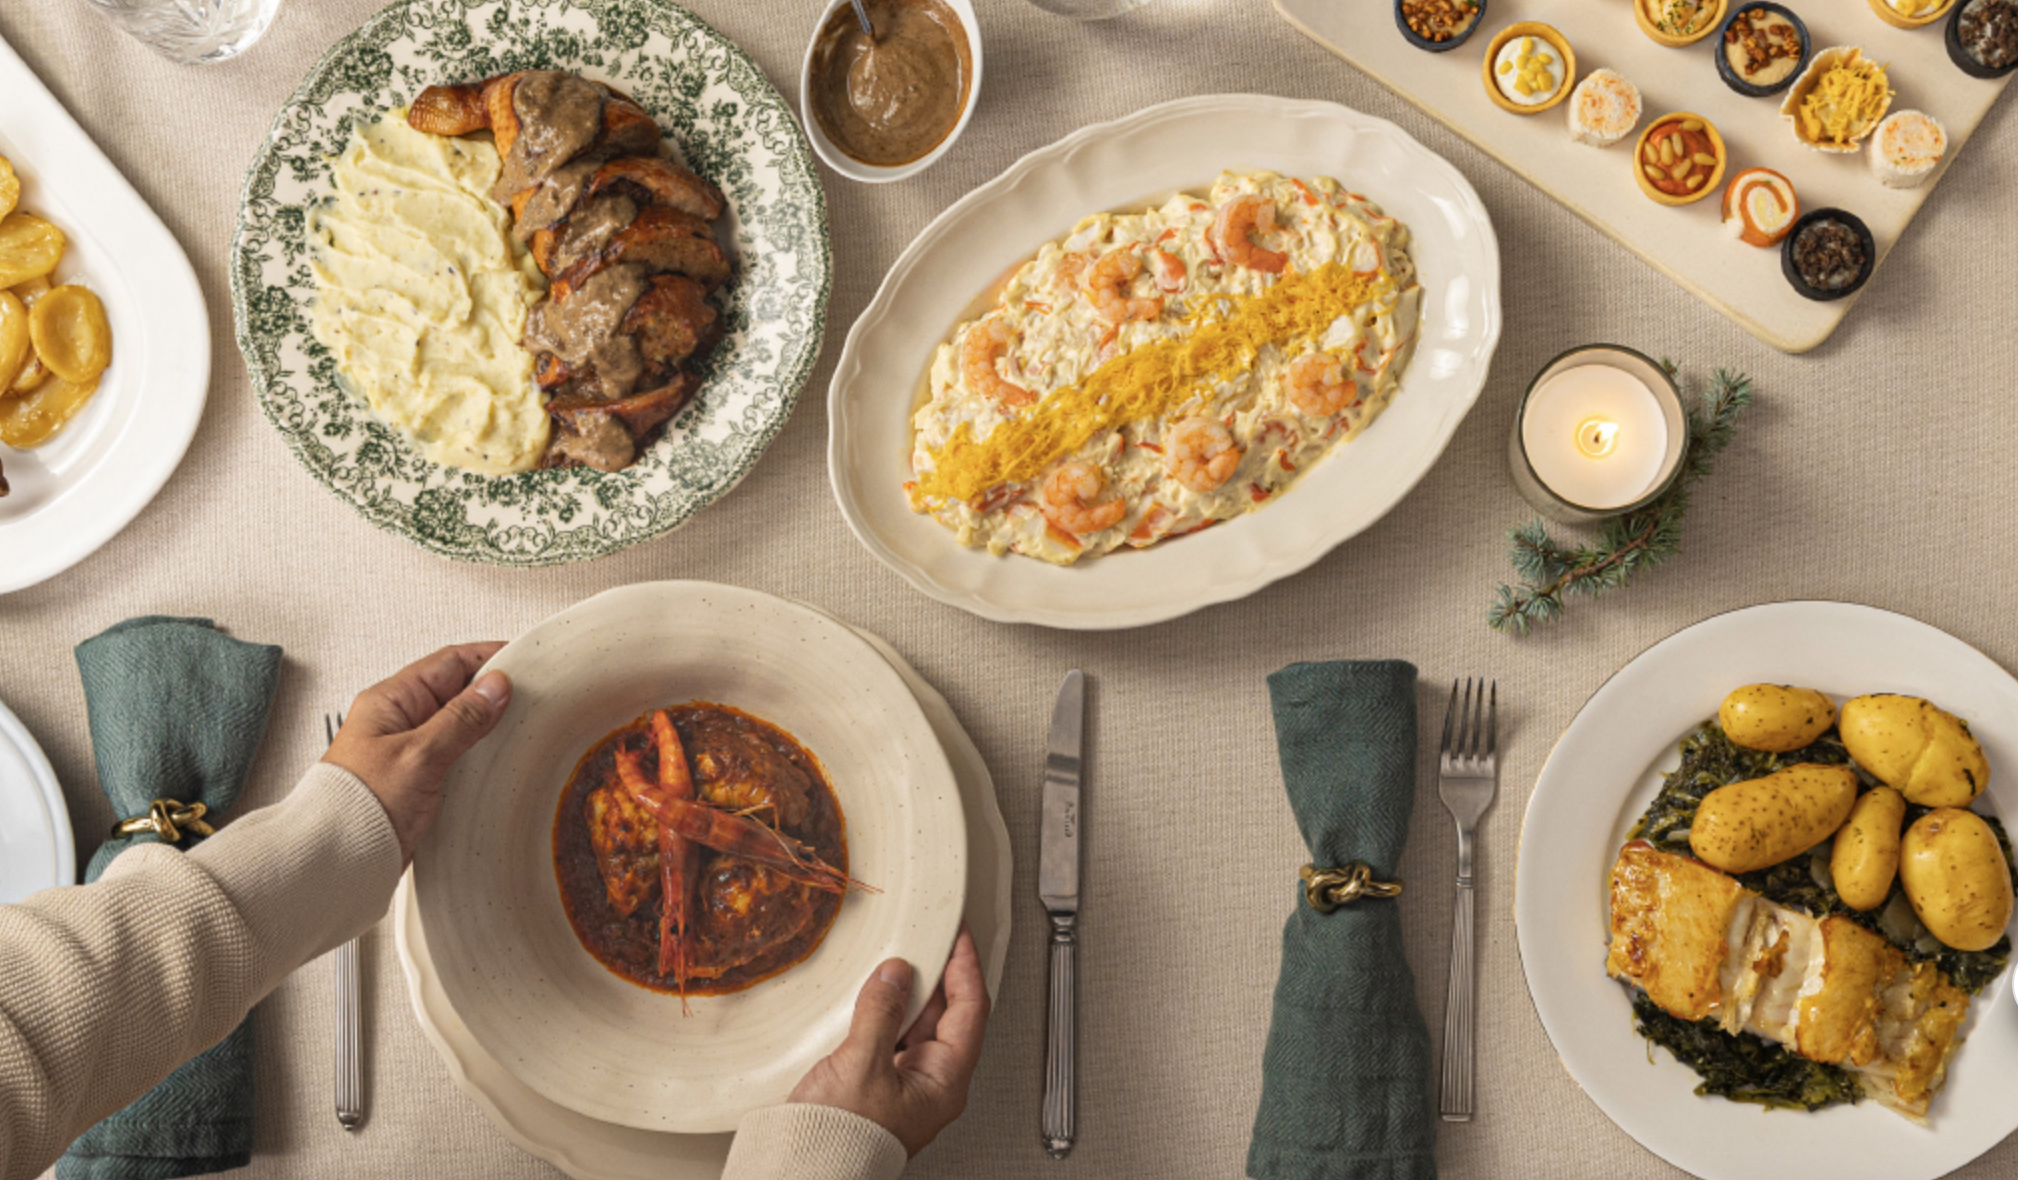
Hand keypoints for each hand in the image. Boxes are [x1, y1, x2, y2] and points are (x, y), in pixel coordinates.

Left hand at [323, 642, 510, 863]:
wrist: (336, 859)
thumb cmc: (357, 807)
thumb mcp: (419, 755)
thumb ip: (461, 718)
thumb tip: (496, 686)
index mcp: (391, 701)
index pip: (449, 662)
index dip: (488, 657)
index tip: (524, 660)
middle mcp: (399, 720)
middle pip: (456, 690)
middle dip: (493, 690)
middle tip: (532, 694)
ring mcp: (409, 750)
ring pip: (459, 723)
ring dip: (488, 723)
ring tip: (522, 725)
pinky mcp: (418, 778)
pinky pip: (456, 752)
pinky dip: (479, 751)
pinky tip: (498, 759)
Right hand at [790, 924, 990, 1156]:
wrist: (804, 1171)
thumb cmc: (840, 1140)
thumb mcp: (862, 1065)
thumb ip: (881, 1012)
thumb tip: (895, 973)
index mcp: (944, 1082)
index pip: (971, 1009)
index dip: (965, 966)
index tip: (959, 935)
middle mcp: (930, 1083)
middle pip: (946, 1014)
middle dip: (936, 974)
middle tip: (925, 939)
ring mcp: (904, 1084)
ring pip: (917, 1024)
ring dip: (907, 992)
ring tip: (895, 960)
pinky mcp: (877, 1083)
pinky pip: (891, 1037)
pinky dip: (885, 1011)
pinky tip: (870, 996)